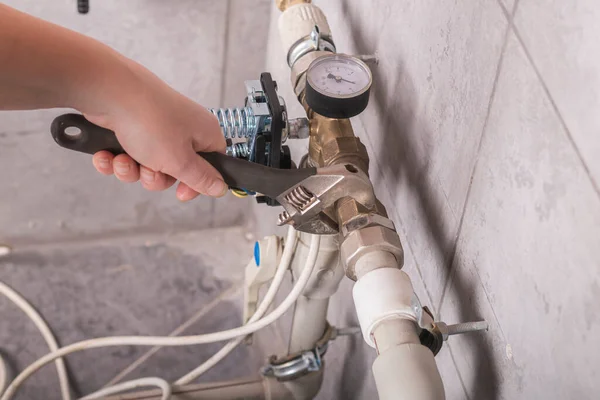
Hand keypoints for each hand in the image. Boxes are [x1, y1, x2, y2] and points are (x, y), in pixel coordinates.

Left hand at [86, 62, 226, 200]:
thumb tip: (221, 188)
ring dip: (132, 170)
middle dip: (155, 178)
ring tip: (122, 160)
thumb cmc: (150, 121)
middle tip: (148, 170)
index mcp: (204, 133)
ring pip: (148, 164)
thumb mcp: (180, 161)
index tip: (181, 193)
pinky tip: (106, 155)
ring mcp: (157, 126)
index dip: (197, 183)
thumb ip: (201, 179)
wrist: (108, 90)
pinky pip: (128, 153)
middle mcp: (183, 128)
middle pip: (176, 170)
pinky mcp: (132, 125)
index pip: (212, 165)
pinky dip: (116, 159)